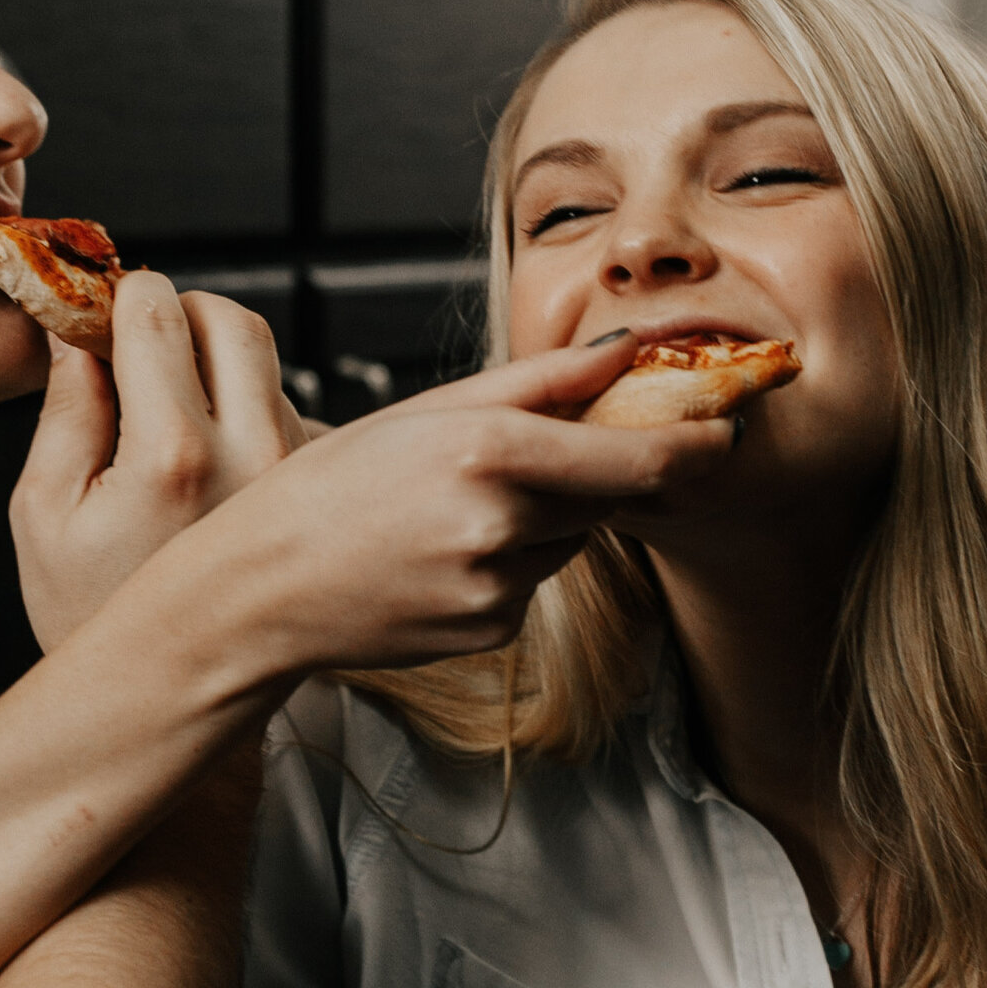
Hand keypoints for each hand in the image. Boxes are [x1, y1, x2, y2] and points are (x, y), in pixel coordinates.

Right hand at [11, 279, 310, 649]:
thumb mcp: (44, 512)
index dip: (121, 299)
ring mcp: (299, 474)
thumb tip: (74, 328)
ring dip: (215, 369)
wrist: (174, 693)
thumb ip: (64, 407)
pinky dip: (247, 414)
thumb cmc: (91, 611)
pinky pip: (288, 411)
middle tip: (139, 352)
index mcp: (175, 457)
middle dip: (180, 315)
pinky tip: (213, 468)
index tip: (101, 317)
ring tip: (169, 427)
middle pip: (232, 320)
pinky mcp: (321, 492)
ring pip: (265, 365)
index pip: (159, 312)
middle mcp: (255, 457)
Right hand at [178, 343, 734, 682]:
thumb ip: (542, 381)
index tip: (724, 430)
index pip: (639, 460)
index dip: (697, 447)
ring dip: (543, 517)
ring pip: (569, 540)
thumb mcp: (430, 410)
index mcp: (490, 455)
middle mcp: (502, 528)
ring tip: (454, 507)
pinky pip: (533, 583)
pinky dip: (509, 561)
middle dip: (594, 470)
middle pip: (607, 495)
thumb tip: (628, 354)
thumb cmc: (336, 486)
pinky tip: (443, 553)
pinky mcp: (492, 634)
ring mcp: (499, 591)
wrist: (262, 589)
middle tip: (534, 452)